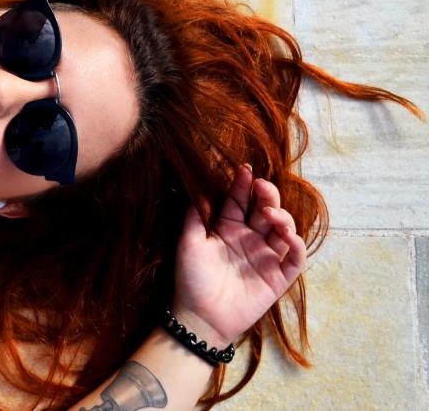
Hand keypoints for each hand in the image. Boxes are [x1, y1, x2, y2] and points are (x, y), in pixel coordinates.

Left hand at [172, 164, 306, 347]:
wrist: (199, 317)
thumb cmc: (191, 279)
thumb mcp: (189, 242)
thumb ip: (196, 215)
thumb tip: (198, 183)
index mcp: (228, 228)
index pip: (240, 200)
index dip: (243, 185)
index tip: (244, 169)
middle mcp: (249, 239)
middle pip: (265, 210)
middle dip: (267, 195)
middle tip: (262, 186)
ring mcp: (265, 257)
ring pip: (284, 230)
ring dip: (282, 217)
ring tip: (269, 213)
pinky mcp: (278, 277)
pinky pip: (295, 258)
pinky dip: (297, 245)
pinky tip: (288, 235)